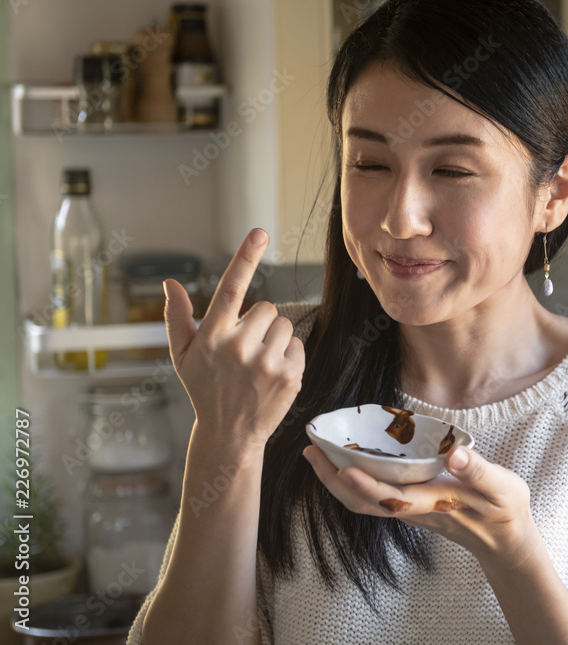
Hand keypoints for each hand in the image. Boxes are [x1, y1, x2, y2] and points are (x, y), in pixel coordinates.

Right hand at [163, 228, 305, 451]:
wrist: (229, 433)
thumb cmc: (204, 388)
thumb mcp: (182, 355)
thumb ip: (177, 317)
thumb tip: (170, 282)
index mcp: (211, 337)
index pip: (230, 289)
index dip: (245, 258)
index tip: (259, 233)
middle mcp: (238, 347)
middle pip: (266, 307)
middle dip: (258, 322)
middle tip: (245, 348)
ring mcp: (265, 363)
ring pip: (284, 324)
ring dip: (274, 338)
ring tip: (258, 363)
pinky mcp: (289, 376)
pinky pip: (298, 345)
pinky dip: (289, 355)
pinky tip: (272, 375)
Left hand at [302, 444, 541, 566]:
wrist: (505, 537)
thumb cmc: (505, 508)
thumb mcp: (502, 487)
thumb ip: (479, 471)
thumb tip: (454, 455)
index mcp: (435, 502)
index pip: (393, 497)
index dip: (365, 484)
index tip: (341, 467)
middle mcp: (416, 509)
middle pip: (365, 503)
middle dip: (334, 480)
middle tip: (311, 450)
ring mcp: (411, 509)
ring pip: (365, 503)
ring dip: (337, 481)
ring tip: (318, 454)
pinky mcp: (412, 504)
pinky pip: (374, 497)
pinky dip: (354, 482)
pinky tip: (347, 464)